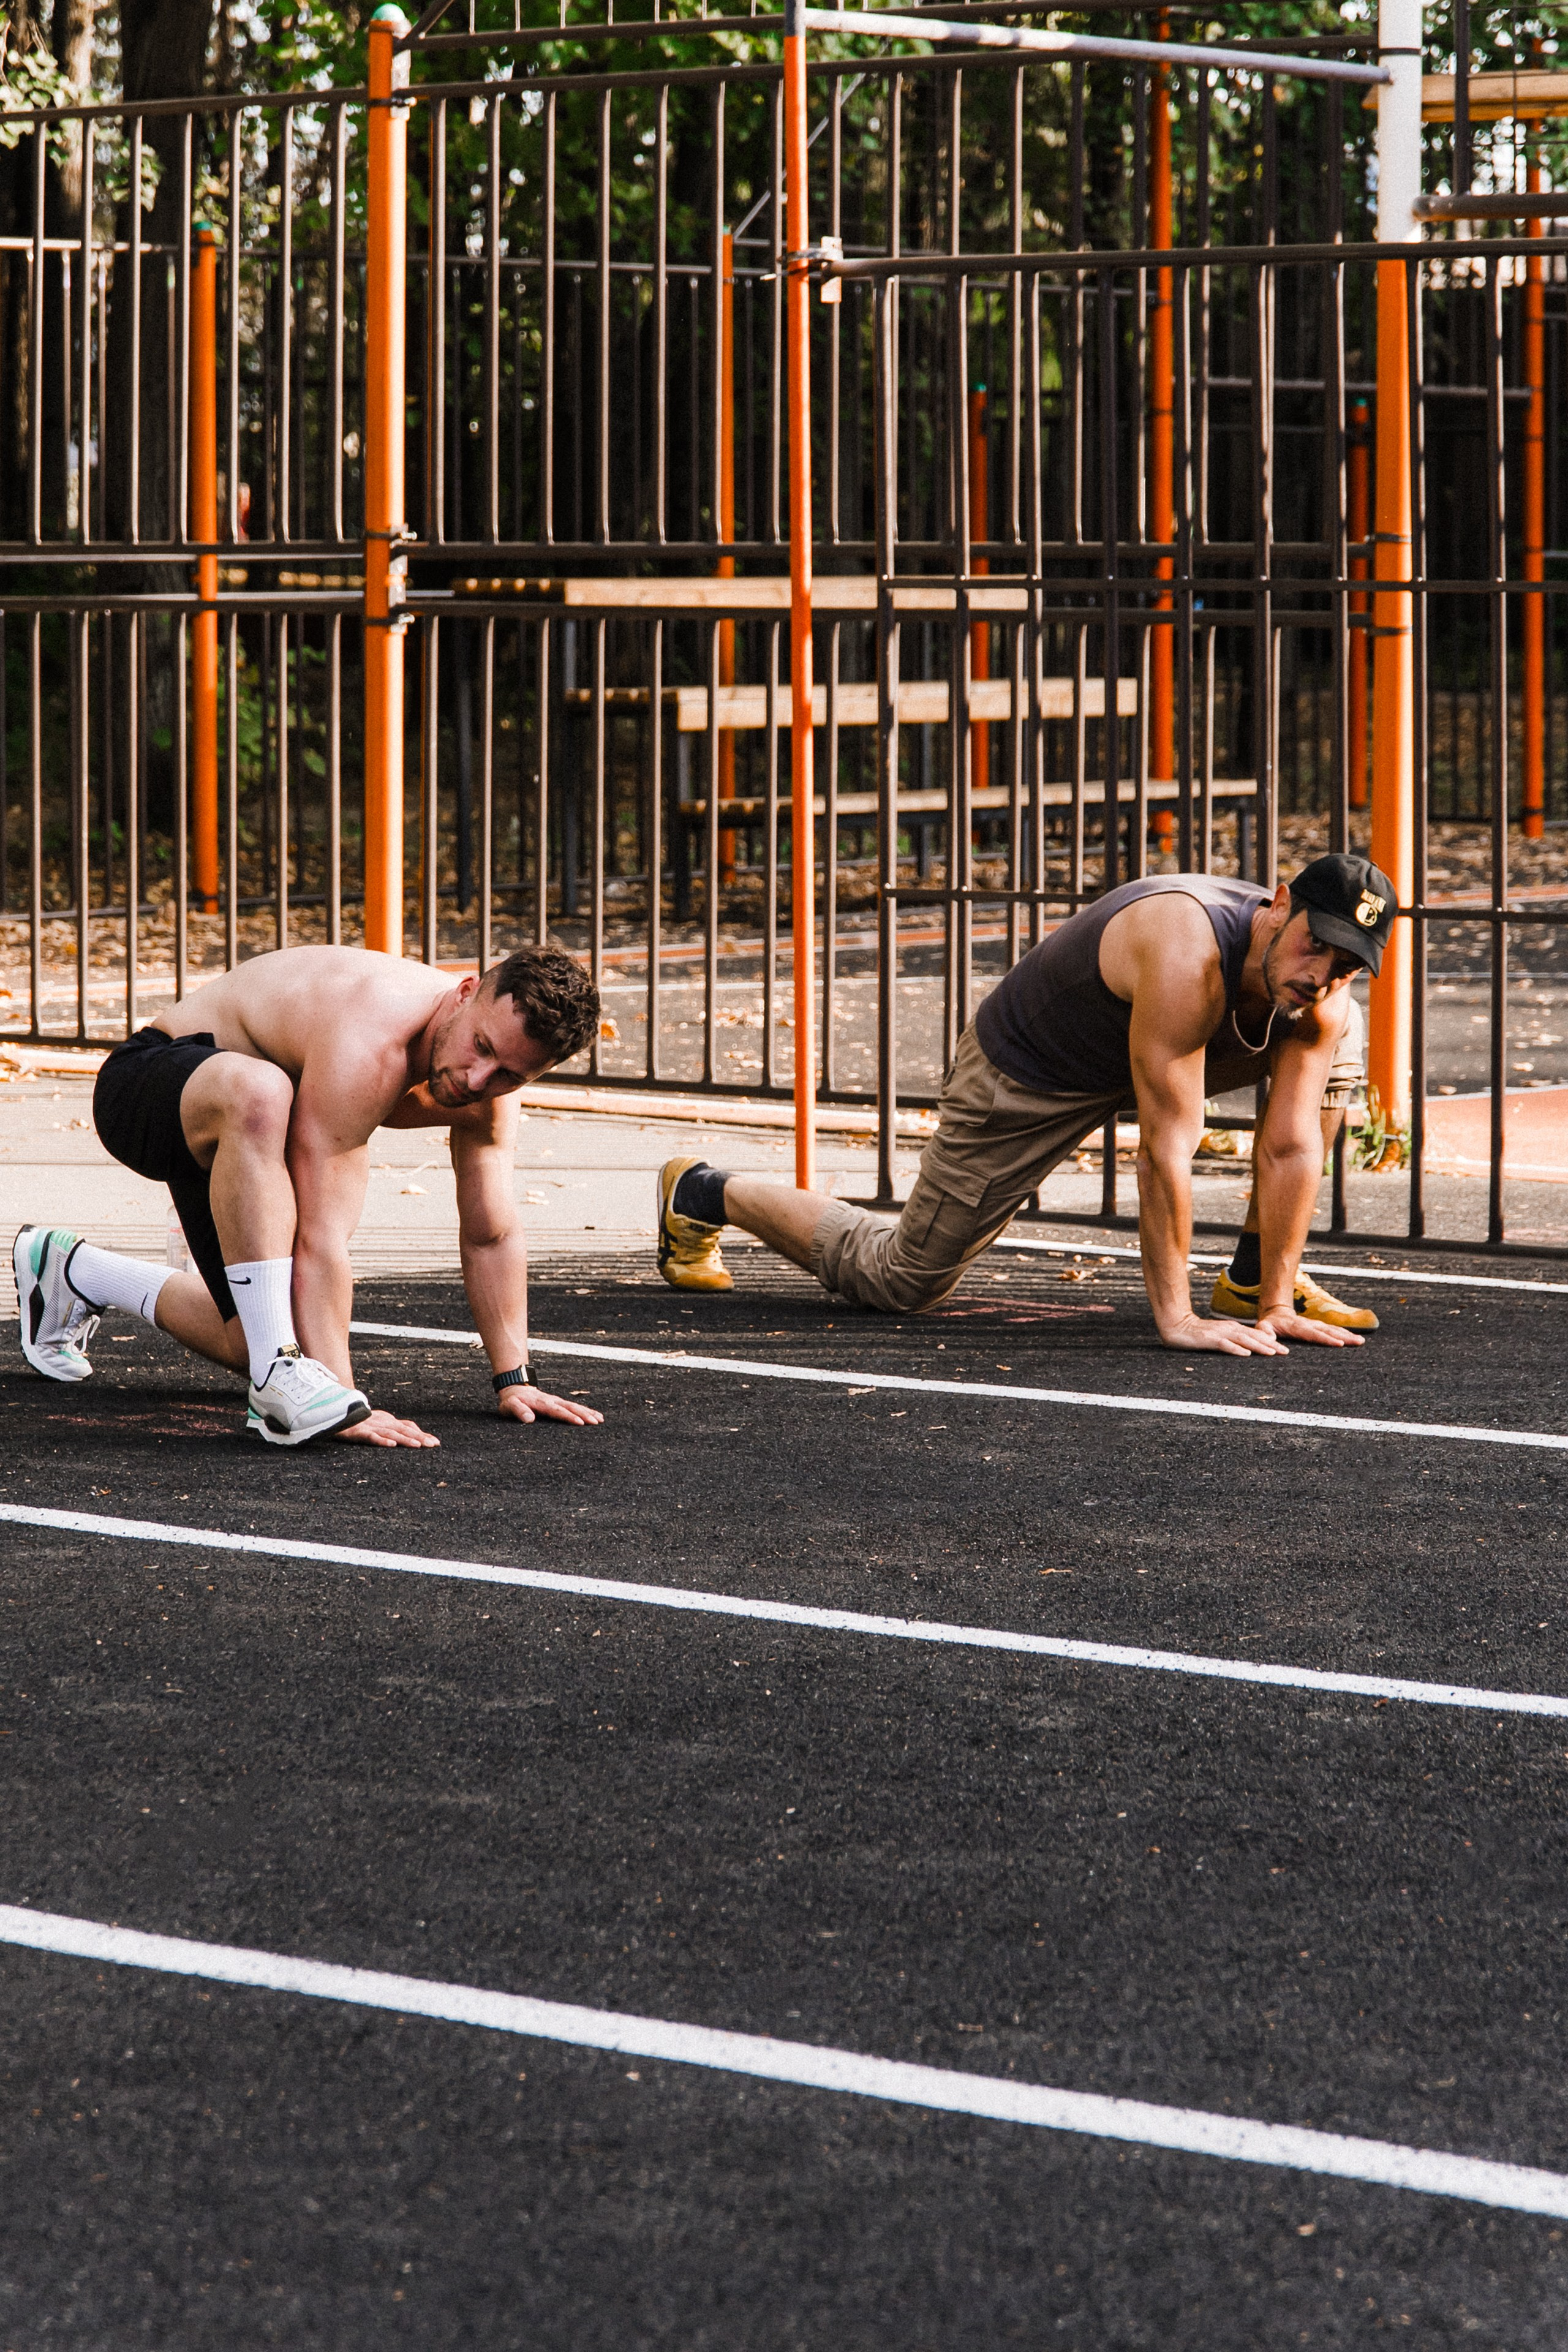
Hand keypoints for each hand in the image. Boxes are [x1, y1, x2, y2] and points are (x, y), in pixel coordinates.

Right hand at [336, 1408, 440, 1448]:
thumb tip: (413, 1434)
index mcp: (388, 1420)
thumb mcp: (380, 1423)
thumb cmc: (360, 1421)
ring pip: (392, 1433)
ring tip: (418, 1445)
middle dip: (420, 1437)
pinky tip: (392, 1445)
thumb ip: (395, 1427)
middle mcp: (383, 1422)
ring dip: (405, 1439)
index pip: (409, 1427)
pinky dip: (383, 1440)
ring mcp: (372, 1427)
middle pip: (404, 1430)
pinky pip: (373, 1437)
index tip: (436, 1442)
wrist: (336, 1415)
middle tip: (433, 1444)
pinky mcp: (360, 1432)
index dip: (422, 1433)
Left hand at [498, 1382, 603, 1427]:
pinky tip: (594, 1415)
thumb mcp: (510, 1406)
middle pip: (570, 1407)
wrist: (515, 1388)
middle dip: (584, 1414)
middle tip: (597, 1422)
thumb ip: (519, 1411)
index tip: (580, 1423)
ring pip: (575, 1406)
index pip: (557, 1411)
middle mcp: (552, 1401)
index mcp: (541, 1403)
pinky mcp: (559, 1402)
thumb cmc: (512, 1400)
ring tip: (600, 1419)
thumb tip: (529, 1419)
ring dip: (588, 1412)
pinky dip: (585, 1410)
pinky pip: (573, 1406)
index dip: (569, 1417)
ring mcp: (556, 1401)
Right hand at [1159, 1311, 1289, 1357]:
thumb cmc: (1197, 1333)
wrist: (1176, 1325)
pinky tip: (1245, 1354)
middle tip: (1285, 1352)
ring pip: (1242, 1339)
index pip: (1255, 1334)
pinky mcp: (1208, 1339)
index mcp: (1232, 1328)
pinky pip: (1224, 1344)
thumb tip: (1248, 1349)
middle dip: (1270, 1344)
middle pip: (1253, 1336)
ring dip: (1257, 1346)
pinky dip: (1235, 1349)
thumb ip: (1232, 1340)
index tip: (1284, 1349)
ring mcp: (1219, 1333)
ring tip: (1271, 1353)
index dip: (1270, 1341)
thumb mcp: (1218, 1336)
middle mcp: (1228, 1328)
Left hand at [1255, 1306, 1364, 1350]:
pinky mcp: (1319, 1326)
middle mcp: (1309, 1324)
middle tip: (1358, 1342)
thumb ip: (1266, 1334)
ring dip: (1347, 1335)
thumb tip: (1275, 1345)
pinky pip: (1334, 1329)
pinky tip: (1355, 1338)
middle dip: (1344, 1337)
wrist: (1276, 1312)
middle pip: (1328, 1331)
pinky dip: (1345, 1333)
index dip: (1326, 1339)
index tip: (1339, 1344)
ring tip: (1361, 1341)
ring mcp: (1315, 1324)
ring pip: (1333, 1329)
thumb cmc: (1269, 1324)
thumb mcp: (1263, 1328)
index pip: (1313, 1334)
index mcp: (1297, 1327)